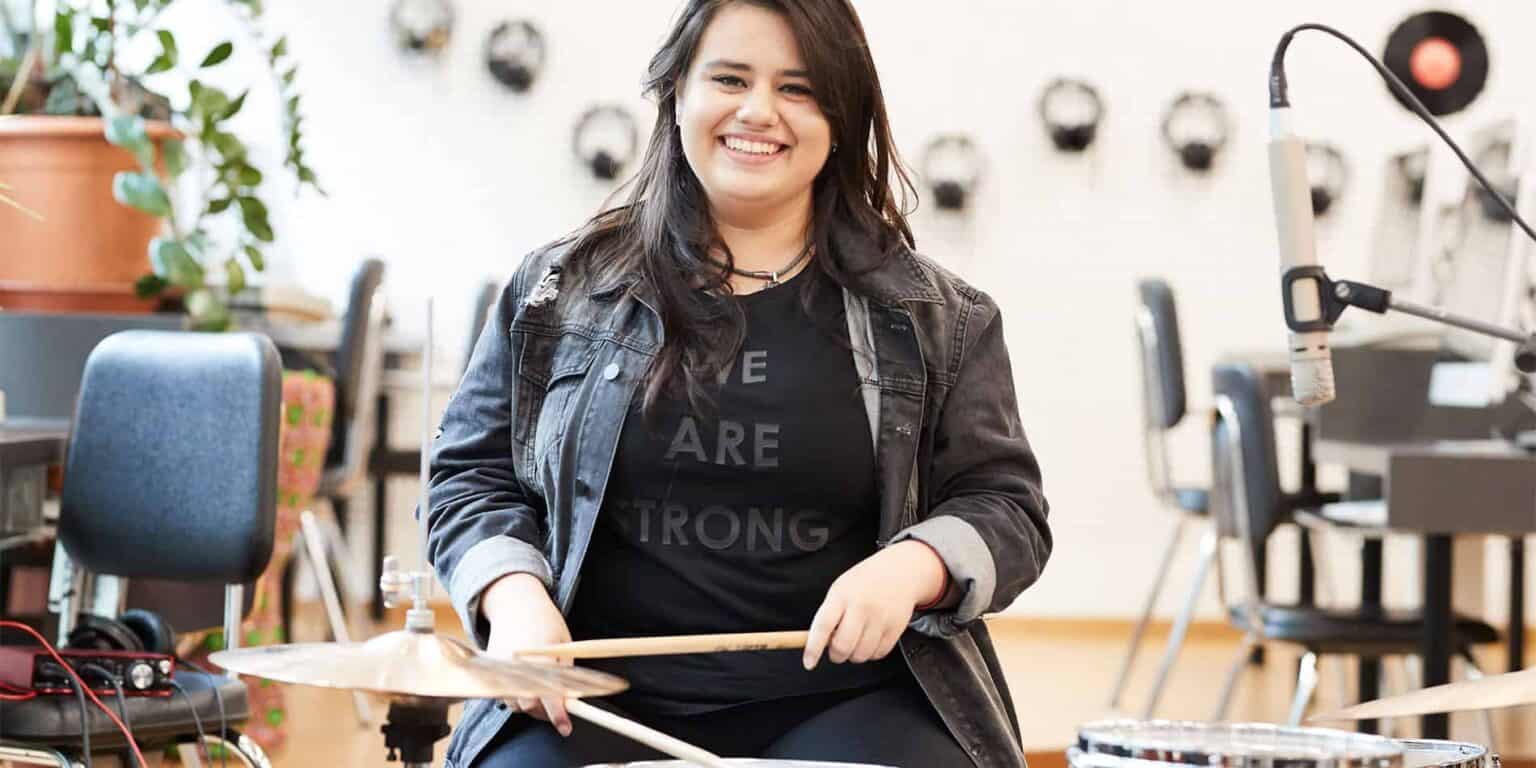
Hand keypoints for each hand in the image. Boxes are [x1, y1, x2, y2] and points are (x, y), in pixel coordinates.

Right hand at [481, 572, 574, 735]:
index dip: (558, 715)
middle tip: (556, 710)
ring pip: (513, 703)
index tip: (566, 729)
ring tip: (541, 694)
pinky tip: (525, 684)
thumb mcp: (564, 645)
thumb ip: (566, 675)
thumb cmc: (547, 624)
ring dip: (529, 705)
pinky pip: (502, 693)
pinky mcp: (490, 667)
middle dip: (543, 713)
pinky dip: (515, 695)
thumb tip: (570, 703)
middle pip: (528, 706)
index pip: (550, 695)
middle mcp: (518, 665)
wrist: (516, 603)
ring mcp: (501, 667)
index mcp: (541, 658)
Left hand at [802, 540, 946, 669]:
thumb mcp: (840, 589)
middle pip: (842, 647)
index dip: (813, 648)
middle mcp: (861, 607)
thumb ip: (829, 614)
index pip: (823, 626)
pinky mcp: (896, 628)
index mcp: (842, 595)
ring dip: (854, 655)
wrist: (900, 571)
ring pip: (860, 655)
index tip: (808, 663)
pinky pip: (878, 654)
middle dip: (836, 655)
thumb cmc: (864, 582)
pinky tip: (870, 639)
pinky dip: (871, 653)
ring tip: (856, 640)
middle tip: (837, 649)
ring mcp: (880, 618)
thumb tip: (818, 645)